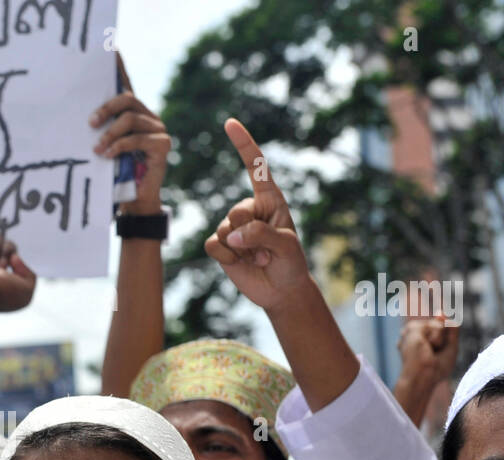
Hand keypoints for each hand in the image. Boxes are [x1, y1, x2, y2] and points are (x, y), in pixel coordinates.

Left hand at [90, 54, 169, 215]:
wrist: (134, 201)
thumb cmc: (115, 174)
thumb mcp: (104, 149)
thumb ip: (100, 132)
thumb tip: (82, 120)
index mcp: (132, 114)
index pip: (125, 86)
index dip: (120, 68)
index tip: (111, 49)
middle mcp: (147, 117)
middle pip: (127, 99)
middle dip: (106, 108)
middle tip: (90, 123)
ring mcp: (157, 130)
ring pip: (131, 119)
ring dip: (110, 133)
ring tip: (97, 148)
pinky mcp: (163, 145)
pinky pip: (138, 139)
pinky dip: (120, 146)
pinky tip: (108, 155)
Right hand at [204, 118, 312, 311]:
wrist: (280, 291)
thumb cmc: (290, 263)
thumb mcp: (287, 246)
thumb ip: (262, 235)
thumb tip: (231, 235)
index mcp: (270, 199)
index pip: (255, 167)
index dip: (244, 145)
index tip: (230, 123)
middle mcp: (250, 209)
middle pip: (236, 211)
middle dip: (249, 233)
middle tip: (265, 250)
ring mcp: (233, 227)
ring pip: (224, 229)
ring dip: (241, 249)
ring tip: (257, 258)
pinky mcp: (221, 246)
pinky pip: (213, 245)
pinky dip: (226, 257)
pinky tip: (240, 263)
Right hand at [398, 316, 458, 383]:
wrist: (424, 378)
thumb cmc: (435, 370)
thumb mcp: (449, 347)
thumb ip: (449, 329)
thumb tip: (441, 312)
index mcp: (416, 340)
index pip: (438, 328)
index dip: (442, 338)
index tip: (434, 353)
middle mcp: (410, 334)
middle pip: (440, 325)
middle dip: (443, 339)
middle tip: (432, 354)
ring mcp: (410, 331)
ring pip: (439, 324)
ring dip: (440, 339)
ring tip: (429, 351)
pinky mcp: (412, 329)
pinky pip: (438, 326)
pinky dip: (438, 338)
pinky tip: (427, 348)